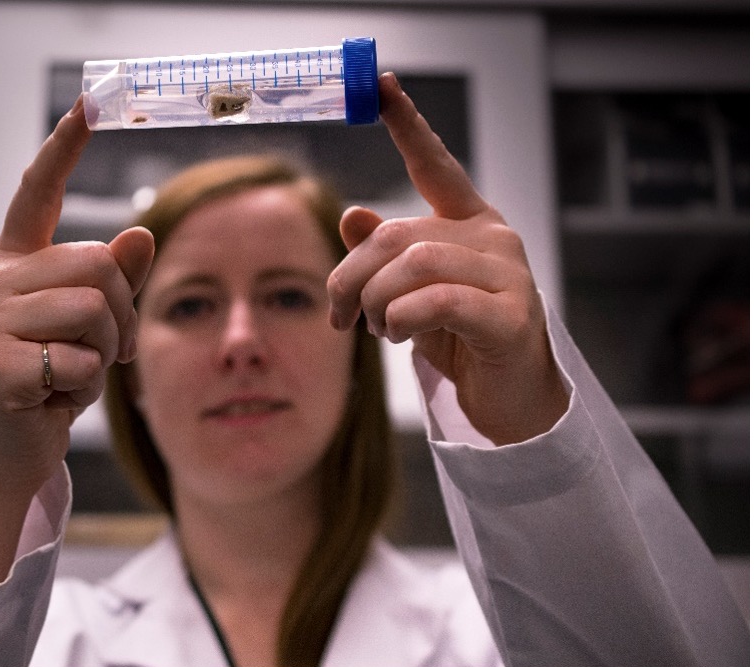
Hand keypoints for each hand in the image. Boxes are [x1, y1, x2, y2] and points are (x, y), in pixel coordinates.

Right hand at [0, 95, 152, 590]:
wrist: (11, 448)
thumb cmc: (54, 378)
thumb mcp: (92, 325)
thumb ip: (114, 279)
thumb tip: (139, 233)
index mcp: (16, 263)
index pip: (36, 193)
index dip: (63, 148)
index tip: (89, 101)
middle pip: (96, 264)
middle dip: (120, 315)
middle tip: (100, 352)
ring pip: (94, 310)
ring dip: (106, 352)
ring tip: (74, 373)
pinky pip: (82, 361)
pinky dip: (87, 387)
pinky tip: (55, 398)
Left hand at [328, 73, 567, 444]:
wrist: (505, 399)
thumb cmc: (457, 339)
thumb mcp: (410, 292)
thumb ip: (385, 254)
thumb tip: (351, 216)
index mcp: (469, 223)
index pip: (435, 165)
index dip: (408, 124)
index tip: (382, 82)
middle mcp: (493, 238)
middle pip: (398, 234)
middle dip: (352, 277)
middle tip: (341, 314)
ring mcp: (508, 275)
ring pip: (413, 265)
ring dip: (377, 303)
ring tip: (379, 329)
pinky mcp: (510, 316)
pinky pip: (436, 302)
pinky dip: (403, 319)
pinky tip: (401, 336)